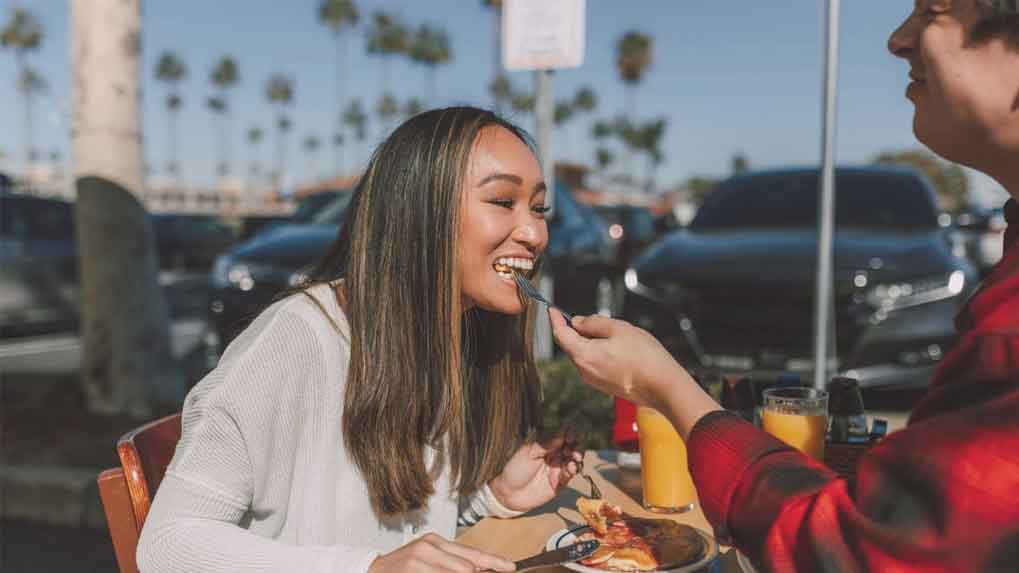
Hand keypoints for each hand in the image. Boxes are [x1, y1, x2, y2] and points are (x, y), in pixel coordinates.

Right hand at [369, 533, 514, 572]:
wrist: (373, 570)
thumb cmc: (404, 568)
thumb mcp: (429, 558)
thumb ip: (453, 563)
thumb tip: (479, 568)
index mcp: (436, 542)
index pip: (472, 553)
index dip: (493, 561)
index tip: (510, 567)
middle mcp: (429, 547)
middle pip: (467, 567)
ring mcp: (419, 559)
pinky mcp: (412, 570)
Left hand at [489, 434, 583, 511]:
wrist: (509, 493)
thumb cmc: (515, 469)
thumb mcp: (528, 453)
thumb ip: (546, 444)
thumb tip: (562, 433)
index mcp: (547, 444)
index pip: (564, 435)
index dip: (570, 434)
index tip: (571, 436)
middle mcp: (555, 454)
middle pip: (573, 446)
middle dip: (577, 446)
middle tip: (573, 449)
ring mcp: (559, 468)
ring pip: (575, 459)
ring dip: (577, 457)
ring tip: (574, 459)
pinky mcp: (560, 482)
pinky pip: (571, 474)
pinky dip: (573, 470)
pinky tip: (570, 469)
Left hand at [549, 309, 721, 438]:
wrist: (664, 387)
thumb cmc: (645, 358)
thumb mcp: (619, 328)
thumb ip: (594, 322)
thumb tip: (578, 322)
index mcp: (583, 355)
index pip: (560, 334)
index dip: (556, 319)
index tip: (552, 310)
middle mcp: (584, 371)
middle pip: (572, 345)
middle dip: (580, 330)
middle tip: (600, 320)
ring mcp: (594, 381)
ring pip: (585, 354)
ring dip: (594, 341)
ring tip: (619, 336)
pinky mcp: (605, 385)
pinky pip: (596, 364)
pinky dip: (602, 352)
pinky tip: (622, 350)